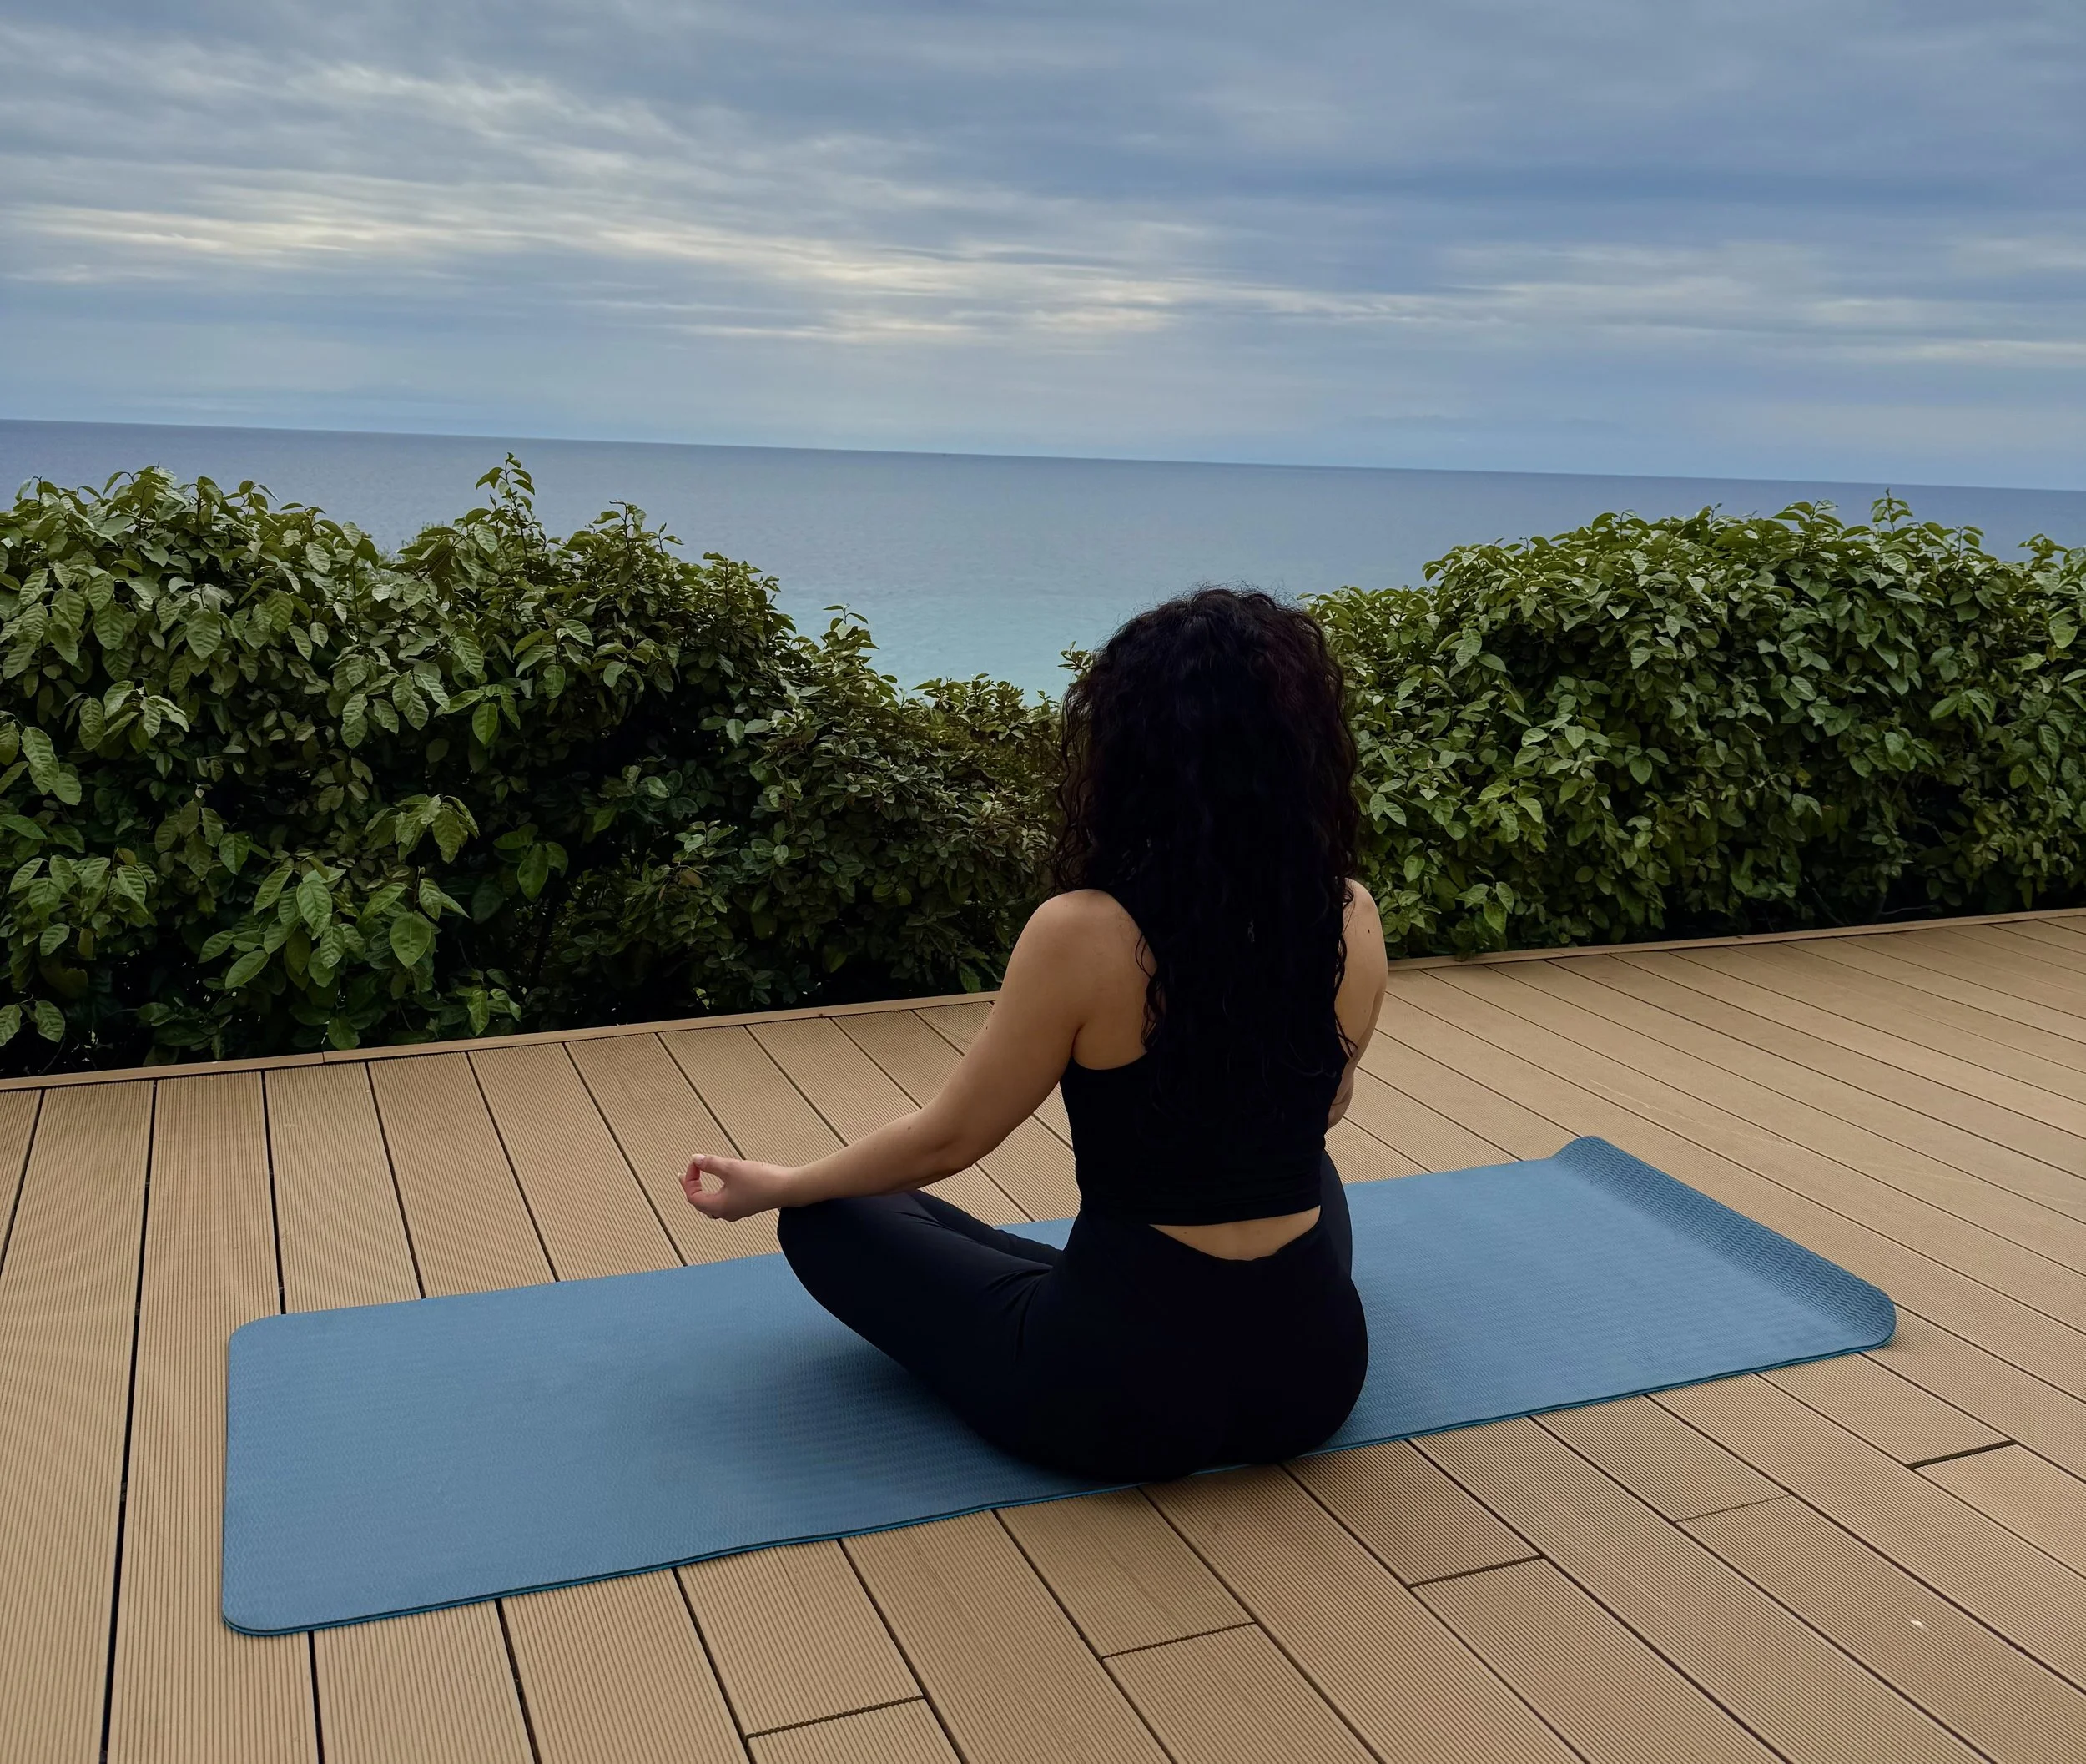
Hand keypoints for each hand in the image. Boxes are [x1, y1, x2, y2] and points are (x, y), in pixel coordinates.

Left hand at [683, 1152, 797, 1221]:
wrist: (788, 1188)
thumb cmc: (760, 1180)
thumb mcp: (731, 1168)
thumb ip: (710, 1164)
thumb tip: (695, 1159)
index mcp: (719, 1206)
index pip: (693, 1196)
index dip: (689, 1179)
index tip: (695, 1163)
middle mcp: (726, 1213)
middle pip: (700, 1203)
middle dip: (692, 1187)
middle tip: (685, 1174)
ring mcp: (737, 1211)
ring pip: (712, 1205)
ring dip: (704, 1191)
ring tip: (699, 1181)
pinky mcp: (747, 1205)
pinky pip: (724, 1202)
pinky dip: (716, 1192)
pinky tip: (722, 1183)